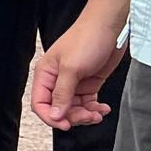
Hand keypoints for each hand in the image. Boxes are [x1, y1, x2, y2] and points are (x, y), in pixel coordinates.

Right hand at [32, 12, 125, 131]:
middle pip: (58, 109)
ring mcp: (73, 82)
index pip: (40, 103)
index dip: (51, 117)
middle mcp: (57, 80)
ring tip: (98, 113)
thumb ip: (62, 94)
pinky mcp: (88, 83)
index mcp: (45, 74)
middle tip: (87, 116)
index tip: (65, 125)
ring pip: (74, 108)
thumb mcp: (72, 68)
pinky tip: (103, 108)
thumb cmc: (87, 39)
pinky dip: (95, 108)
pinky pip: (87, 103)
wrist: (110, 26)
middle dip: (73, 116)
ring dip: (86, 114)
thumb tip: (54, 115)